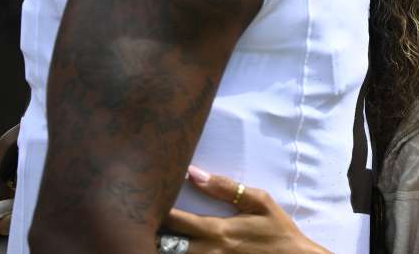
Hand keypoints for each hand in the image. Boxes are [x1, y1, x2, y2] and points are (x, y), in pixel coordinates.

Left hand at [159, 166, 329, 253]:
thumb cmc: (277, 230)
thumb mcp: (259, 202)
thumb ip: (225, 188)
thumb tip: (193, 172)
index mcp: (218, 231)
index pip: (175, 221)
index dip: (156, 210)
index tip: (145, 198)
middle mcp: (209, 251)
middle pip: (166, 245)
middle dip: (153, 231)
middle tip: (141, 217)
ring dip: (162, 245)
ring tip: (152, 232)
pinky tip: (174, 246)